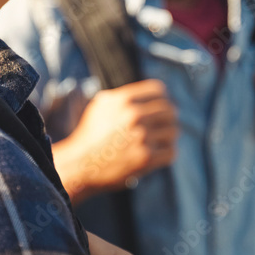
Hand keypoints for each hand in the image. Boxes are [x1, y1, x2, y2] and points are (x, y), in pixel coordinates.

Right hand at [52, 80, 178, 203]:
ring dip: (168, 137)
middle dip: (168, 118)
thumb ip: (124, 95)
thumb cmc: (91, 134)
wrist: (80, 164)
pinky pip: (171, 152)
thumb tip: (150, 93)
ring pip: (173, 131)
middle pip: (170, 110)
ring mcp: (141, 137)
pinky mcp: (145, 158)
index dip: (163, 98)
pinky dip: (166, 154)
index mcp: (124, 100)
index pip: (159, 90)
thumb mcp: (102, 105)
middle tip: (163, 126)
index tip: (162, 107)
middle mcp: (134, 115)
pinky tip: (157, 155)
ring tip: (158, 142)